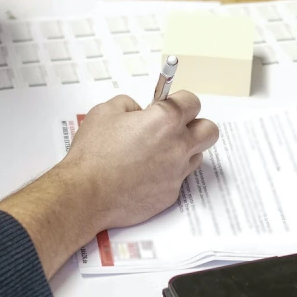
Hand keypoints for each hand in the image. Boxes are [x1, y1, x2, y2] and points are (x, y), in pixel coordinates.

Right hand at [62, 91, 218, 230]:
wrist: (86, 193)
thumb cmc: (93, 153)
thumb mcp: (106, 111)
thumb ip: (129, 104)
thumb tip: (139, 111)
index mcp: (166, 120)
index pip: (193, 102)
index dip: (180, 101)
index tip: (169, 105)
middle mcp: (178, 146)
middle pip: (209, 130)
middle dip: (195, 125)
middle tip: (174, 127)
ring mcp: (177, 173)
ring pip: (196, 156)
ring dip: (183, 151)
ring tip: (157, 152)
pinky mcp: (170, 195)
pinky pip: (178, 178)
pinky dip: (167, 174)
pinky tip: (144, 174)